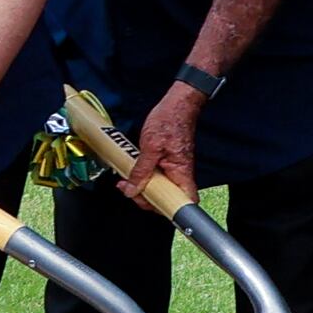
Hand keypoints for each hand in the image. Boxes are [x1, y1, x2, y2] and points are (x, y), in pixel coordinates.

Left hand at [135, 82, 205, 201]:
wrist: (177, 104)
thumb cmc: (170, 120)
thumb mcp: (150, 146)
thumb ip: (141, 171)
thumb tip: (132, 189)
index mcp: (181, 171)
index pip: (185, 201)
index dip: (169, 209)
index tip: (148, 203)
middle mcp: (180, 172)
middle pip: (167, 198)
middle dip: (146, 198)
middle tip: (130, 189)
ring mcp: (174, 168)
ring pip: (160, 188)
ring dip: (143, 187)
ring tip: (128, 180)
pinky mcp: (168, 162)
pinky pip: (157, 176)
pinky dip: (144, 177)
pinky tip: (134, 172)